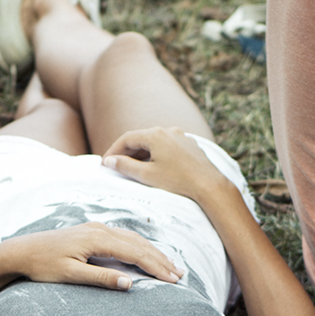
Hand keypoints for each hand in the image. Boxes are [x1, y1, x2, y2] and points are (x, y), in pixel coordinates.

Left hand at [0, 222, 182, 290]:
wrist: (20, 251)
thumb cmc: (42, 266)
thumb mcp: (70, 276)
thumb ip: (100, 278)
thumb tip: (129, 283)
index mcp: (96, 239)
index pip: (135, 253)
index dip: (156, 267)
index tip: (173, 279)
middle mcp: (99, 229)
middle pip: (138, 243)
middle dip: (160, 259)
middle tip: (180, 275)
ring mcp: (96, 228)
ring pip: (132, 238)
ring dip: (153, 252)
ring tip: (170, 265)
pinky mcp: (92, 232)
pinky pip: (123, 237)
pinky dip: (139, 246)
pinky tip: (146, 254)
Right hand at [101, 127, 230, 204]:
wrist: (209, 185)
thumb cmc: (178, 181)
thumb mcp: (146, 175)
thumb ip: (125, 166)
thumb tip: (110, 161)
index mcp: (155, 134)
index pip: (127, 139)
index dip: (113, 151)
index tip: (105, 164)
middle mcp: (168, 130)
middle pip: (140, 139)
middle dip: (126, 152)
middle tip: (115, 166)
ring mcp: (181, 136)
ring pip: (154, 143)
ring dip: (141, 154)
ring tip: (133, 168)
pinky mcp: (190, 145)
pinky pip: (167, 146)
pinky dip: (156, 154)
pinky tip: (155, 167)